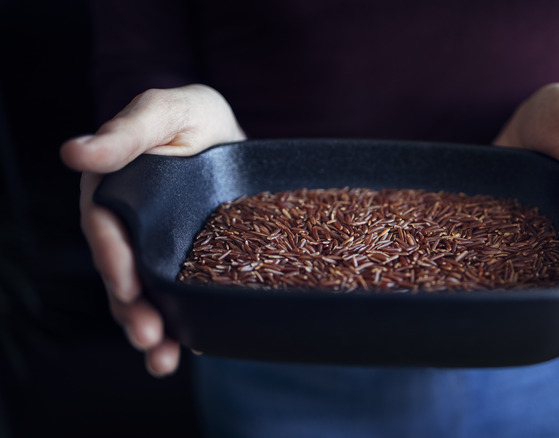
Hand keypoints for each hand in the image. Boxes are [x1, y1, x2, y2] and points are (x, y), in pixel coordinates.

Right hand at [61, 84, 245, 375]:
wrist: (227, 133)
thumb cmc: (190, 116)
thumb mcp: (164, 112)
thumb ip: (126, 133)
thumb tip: (74, 153)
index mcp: (113, 191)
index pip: (105, 230)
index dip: (113, 260)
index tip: (128, 285)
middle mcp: (129, 226)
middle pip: (122, 274)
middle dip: (131, 309)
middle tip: (148, 335)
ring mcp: (154, 248)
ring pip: (144, 295)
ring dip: (150, 329)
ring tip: (162, 358)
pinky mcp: (182, 262)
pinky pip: (174, 298)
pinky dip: (179, 328)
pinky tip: (186, 352)